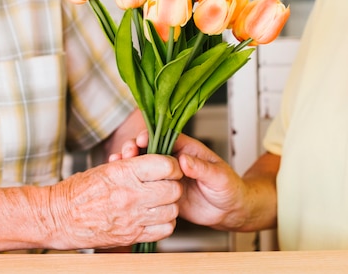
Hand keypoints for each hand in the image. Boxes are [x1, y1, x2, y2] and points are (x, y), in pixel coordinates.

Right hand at [49, 154, 181, 249]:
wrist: (58, 217)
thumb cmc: (79, 190)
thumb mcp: (106, 168)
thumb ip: (134, 166)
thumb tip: (159, 164)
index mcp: (124, 173)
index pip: (166, 166)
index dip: (172, 166)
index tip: (169, 168)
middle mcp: (131, 195)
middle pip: (173, 189)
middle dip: (172, 185)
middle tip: (165, 184)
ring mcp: (132, 217)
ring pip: (172, 210)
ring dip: (169, 205)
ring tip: (159, 202)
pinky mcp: (131, 236)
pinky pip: (164, 230)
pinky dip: (164, 223)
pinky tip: (155, 217)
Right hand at [110, 132, 256, 230]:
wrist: (230, 211)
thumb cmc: (230, 189)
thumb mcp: (219, 177)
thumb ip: (201, 168)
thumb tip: (184, 160)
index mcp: (187, 149)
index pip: (165, 137)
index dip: (151, 136)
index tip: (139, 140)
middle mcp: (175, 161)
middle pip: (150, 150)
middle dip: (136, 149)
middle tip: (126, 153)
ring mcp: (167, 177)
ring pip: (145, 168)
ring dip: (131, 166)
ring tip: (118, 166)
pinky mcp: (163, 193)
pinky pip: (147, 186)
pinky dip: (134, 185)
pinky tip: (123, 186)